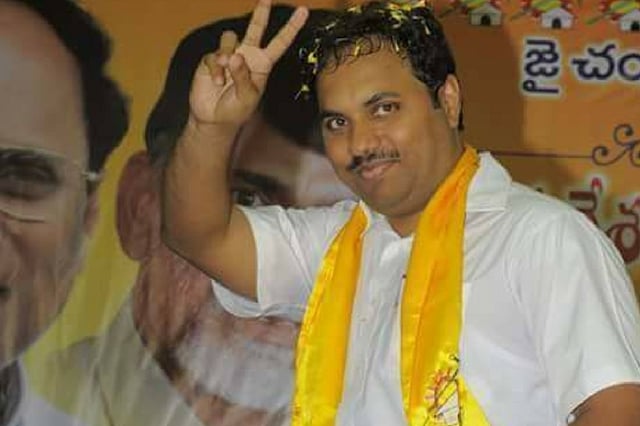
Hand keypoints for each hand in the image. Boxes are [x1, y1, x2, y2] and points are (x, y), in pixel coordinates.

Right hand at [189, 0, 308, 132]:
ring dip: (227, 53)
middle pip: (255, 28)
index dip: (291, 28)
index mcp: (262, 64)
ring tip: (225, 69)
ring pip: (230, 38)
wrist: (214, 118)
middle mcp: (247, 55)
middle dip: (261, 13)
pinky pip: (213, 56)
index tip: (303, 11)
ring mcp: (229, 55)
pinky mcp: (211, 60)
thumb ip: (243, 77)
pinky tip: (217, 82)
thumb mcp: (247, 97)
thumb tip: (235, 57)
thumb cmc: (237, 110)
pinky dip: (215, 69)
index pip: (280, 43)